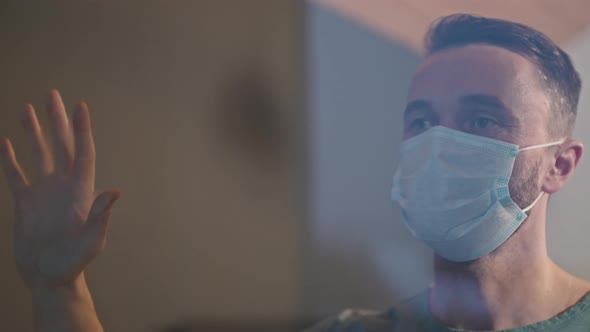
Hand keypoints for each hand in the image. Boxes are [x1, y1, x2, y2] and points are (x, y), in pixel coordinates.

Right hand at [0, 89, 119, 290]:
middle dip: (58, 120)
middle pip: (60, 145)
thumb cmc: (74, 262)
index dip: (81, 130)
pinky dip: (10, 160)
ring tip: (27, 109)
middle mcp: (63, 186)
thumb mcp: (91, 241)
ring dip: (34, 132)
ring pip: (38, 154)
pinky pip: (16, 175)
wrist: (49, 277)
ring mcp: (44, 192)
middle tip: (53, 94)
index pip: (82, 152)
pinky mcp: (26, 203)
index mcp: (80, 191)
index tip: (80, 106)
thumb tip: (115, 192)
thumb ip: (100, 216)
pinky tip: (5, 143)